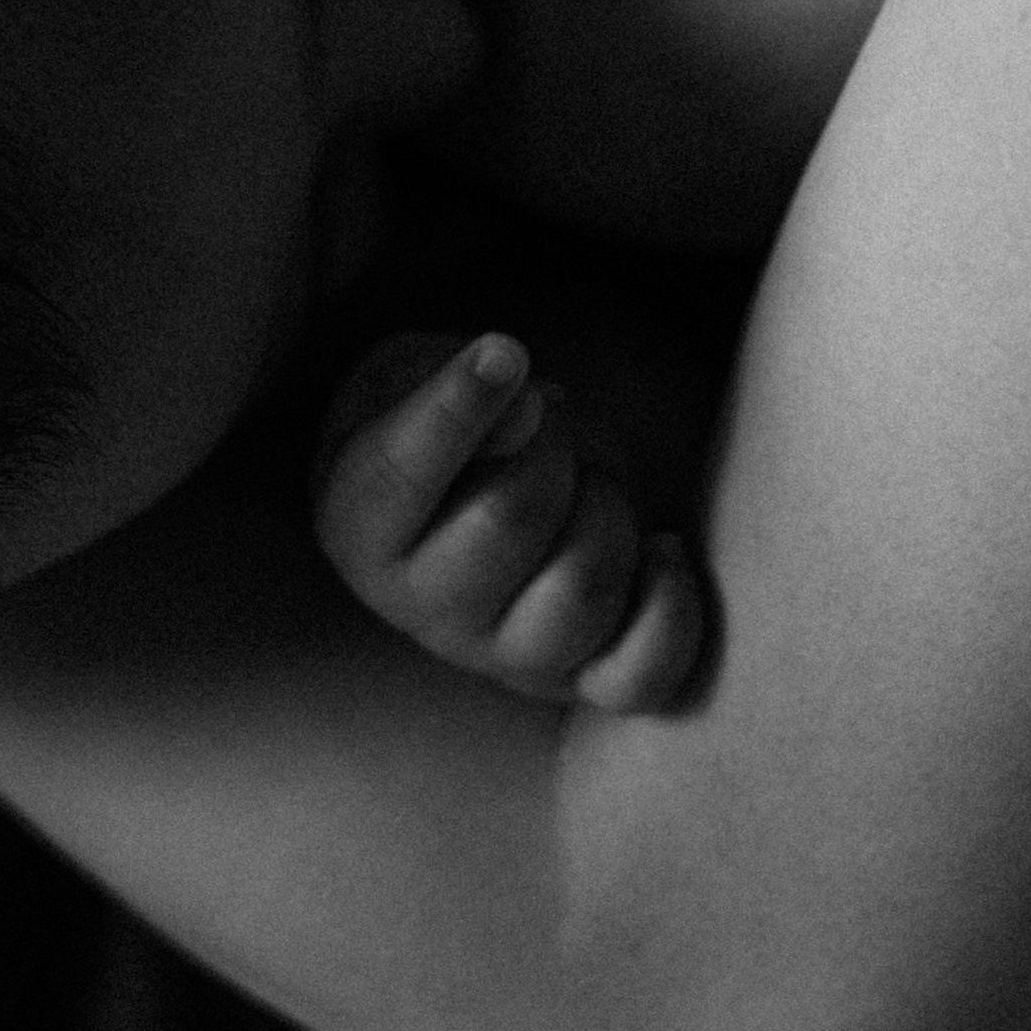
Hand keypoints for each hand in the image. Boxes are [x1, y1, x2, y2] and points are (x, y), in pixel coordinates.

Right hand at [313, 329, 705, 713]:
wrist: (486, 485)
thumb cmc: (446, 418)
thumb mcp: (419, 374)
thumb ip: (448, 385)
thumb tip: (522, 413)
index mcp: (360, 528)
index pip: (402, 475)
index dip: (461, 405)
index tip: (506, 351)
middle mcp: (425, 610)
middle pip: (509, 519)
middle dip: (550, 444)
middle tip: (547, 421)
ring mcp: (505, 655)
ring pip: (581, 592)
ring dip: (608, 508)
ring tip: (588, 480)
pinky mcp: (581, 679)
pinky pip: (641, 676)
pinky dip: (670, 605)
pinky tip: (661, 547)